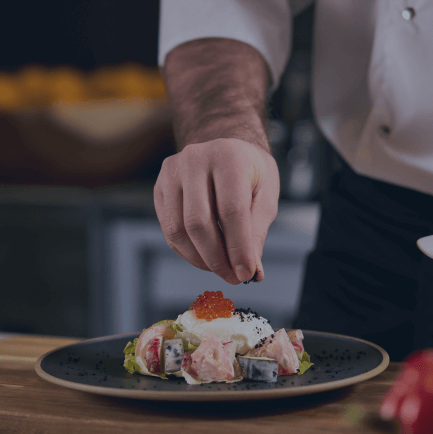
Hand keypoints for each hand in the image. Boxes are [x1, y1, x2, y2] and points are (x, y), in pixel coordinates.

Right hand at [154, 138, 279, 284]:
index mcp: (228, 157)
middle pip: (198, 222)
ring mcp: (172, 172)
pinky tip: (204, 257)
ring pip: (178, 229)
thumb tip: (251, 270)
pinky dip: (186, 251)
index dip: (238, 247)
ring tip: (220, 269)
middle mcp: (195, 159)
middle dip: (217, 259)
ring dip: (200, 259)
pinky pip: (168, 229)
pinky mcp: (160, 187)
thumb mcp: (266, 195)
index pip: (230, 210)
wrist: (227, 150)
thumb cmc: (250, 172)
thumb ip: (257, 232)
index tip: (246, 274)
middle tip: (233, 278)